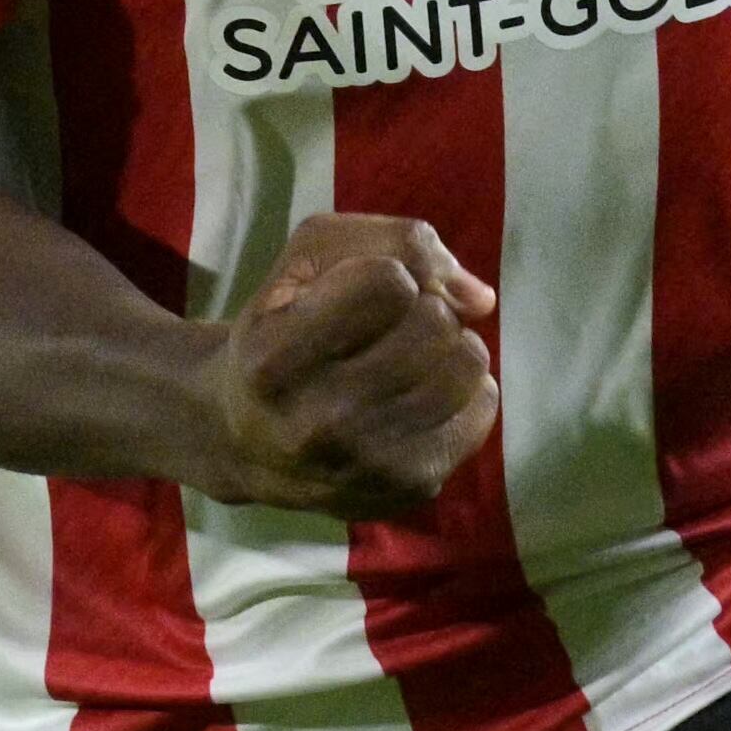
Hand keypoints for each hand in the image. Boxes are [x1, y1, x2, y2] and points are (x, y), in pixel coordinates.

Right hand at [193, 213, 500, 515]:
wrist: (247, 440)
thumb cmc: (283, 330)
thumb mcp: (308, 260)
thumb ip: (396, 243)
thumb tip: (480, 299)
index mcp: (275, 359)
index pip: (390, 282)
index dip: (388, 273)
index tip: (363, 294)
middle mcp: (318, 423)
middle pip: (435, 322)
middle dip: (425, 307)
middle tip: (393, 325)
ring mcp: (368, 464)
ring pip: (469, 363)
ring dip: (452, 344)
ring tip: (415, 354)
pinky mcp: (411, 487)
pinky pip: (483, 406)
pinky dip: (467, 387)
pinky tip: (425, 392)